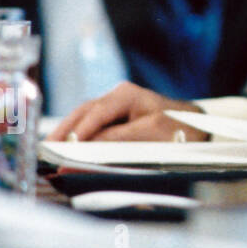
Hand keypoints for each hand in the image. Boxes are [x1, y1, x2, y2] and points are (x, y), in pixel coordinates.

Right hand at [49, 81, 208, 141]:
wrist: (199, 128)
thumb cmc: (179, 127)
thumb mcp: (151, 134)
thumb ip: (118, 142)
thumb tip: (87, 152)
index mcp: (126, 95)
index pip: (95, 113)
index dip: (77, 132)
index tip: (62, 149)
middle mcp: (116, 98)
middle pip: (83, 114)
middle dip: (64, 132)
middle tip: (46, 151)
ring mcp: (114, 109)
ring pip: (84, 120)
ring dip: (68, 135)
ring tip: (50, 152)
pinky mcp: (114, 122)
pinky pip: (92, 128)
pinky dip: (79, 139)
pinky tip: (66, 151)